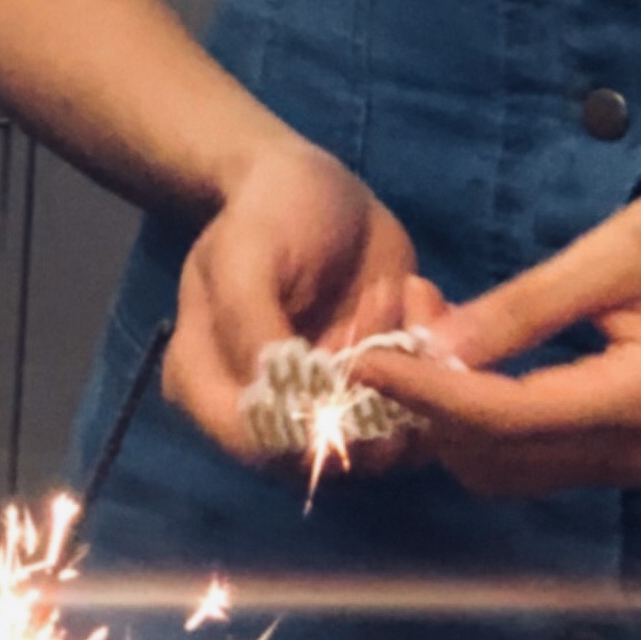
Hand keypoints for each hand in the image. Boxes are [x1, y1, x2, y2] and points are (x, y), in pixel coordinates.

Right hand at [165, 138, 437, 468]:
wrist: (312, 185)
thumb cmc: (268, 215)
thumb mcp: (246, 254)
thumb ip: (251, 328)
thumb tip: (280, 407)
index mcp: (208, 389)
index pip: (260, 447)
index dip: (316, 418)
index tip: (351, 346)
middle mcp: (267, 414)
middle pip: (331, 454)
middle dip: (373, 380)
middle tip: (381, 299)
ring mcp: (327, 409)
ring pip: (385, 436)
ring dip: (408, 363)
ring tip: (398, 290)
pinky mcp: (379, 392)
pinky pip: (420, 407)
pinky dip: (432, 352)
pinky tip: (415, 292)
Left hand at [358, 175, 640, 495]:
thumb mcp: (621, 250)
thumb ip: (530, 305)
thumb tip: (439, 345)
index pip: (508, 418)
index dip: (427, 393)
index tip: (365, 356)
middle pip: (498, 456)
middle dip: (430, 398)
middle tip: (396, 314)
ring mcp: (638, 463)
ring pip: (505, 467)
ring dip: (449, 413)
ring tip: (422, 326)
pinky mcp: (626, 455)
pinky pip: (531, 456)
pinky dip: (482, 418)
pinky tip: (462, 356)